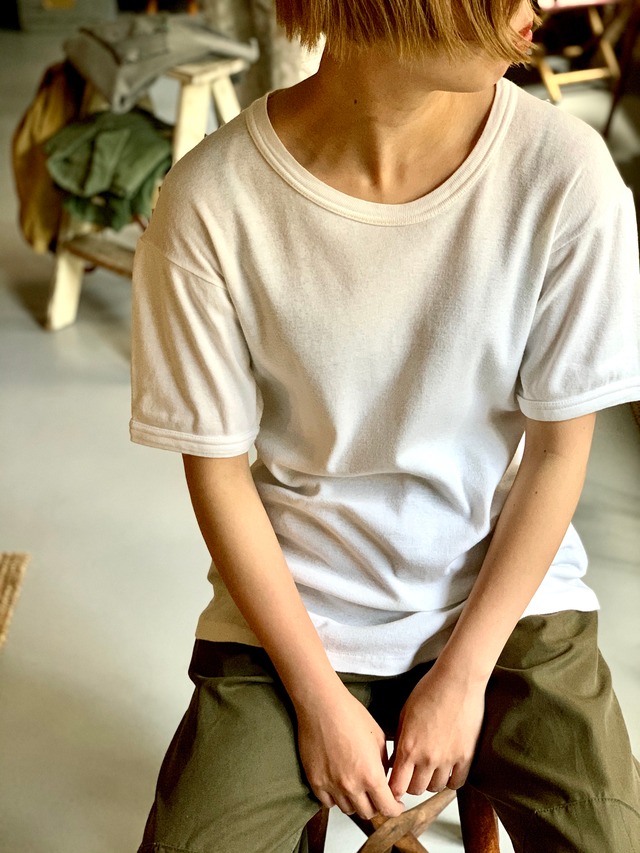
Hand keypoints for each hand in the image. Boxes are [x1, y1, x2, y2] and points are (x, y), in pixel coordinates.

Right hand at [296, 686, 404, 819]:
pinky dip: (336, 799)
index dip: (395, 809)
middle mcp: (351, 786)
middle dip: (377, 806)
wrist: (322, 705)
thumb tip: (385, 776)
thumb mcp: (378, 738)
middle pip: (368, 813)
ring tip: (358, 790)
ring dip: (356, 803)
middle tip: (378, 796)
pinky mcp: (315, 781)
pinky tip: (340, 788)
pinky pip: (328, 803)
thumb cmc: (350, 715)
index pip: (387, 807)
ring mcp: (331, 785)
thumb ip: (384, 763)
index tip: (396, 805)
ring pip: (348, 810)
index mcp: (371, 775)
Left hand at [388, 663, 485, 796]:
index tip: (394, 786)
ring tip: (429, 769)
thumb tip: (396, 761)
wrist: (457, 680)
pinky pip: (457, 783)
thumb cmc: (428, 690)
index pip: (396, 786)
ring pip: (435, 788)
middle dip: (411, 785)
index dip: (393, 790)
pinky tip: (447, 770)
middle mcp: (427, 758)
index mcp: (408, 747)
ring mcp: (448, 759)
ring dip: (430, 781)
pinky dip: (450, 780)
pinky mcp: (466, 757)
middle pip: (416, 790)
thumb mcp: (404, 713)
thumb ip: (400, 739)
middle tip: (412, 775)